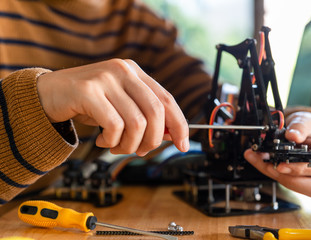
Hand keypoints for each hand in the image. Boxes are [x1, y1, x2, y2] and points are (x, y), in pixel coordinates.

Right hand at [37, 59, 188, 155]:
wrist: (49, 94)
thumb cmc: (88, 104)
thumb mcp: (121, 107)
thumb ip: (145, 116)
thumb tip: (171, 136)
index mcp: (135, 72)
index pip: (167, 100)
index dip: (179, 124)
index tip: (183, 145)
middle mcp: (124, 71)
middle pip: (155, 113)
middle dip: (152, 140)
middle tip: (139, 151)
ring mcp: (106, 78)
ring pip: (136, 123)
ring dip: (129, 145)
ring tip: (116, 147)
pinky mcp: (88, 91)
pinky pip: (114, 126)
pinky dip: (112, 141)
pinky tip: (102, 140)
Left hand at [244, 111, 310, 196]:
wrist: (304, 130)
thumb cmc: (310, 127)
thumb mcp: (305, 121)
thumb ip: (300, 127)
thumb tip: (293, 136)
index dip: (300, 169)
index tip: (280, 165)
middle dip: (287, 178)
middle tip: (267, 166)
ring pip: (297, 187)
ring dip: (275, 175)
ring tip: (259, 160)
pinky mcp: (301, 180)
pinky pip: (287, 182)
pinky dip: (271, 172)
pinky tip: (260, 161)